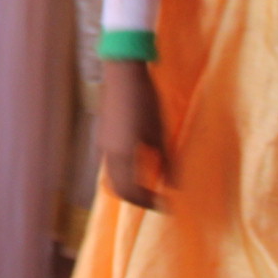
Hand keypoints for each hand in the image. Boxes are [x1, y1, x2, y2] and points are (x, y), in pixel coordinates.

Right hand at [97, 59, 171, 209]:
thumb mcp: (160, 133)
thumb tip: (174, 187)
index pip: (131, 193)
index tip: (168, 205)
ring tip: (151, 183)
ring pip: (113, 176)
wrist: (123, 72)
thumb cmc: (145, 101)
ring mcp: (104, 143)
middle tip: (158, 199)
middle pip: (118, 188)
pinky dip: (125, 172)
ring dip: (130, 186)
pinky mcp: (105, 133)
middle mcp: (108, 154)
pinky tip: (141, 162)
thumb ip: (167, 162)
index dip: (149, 203)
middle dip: (137, 198)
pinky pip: (112, 163)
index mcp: (123, 156)